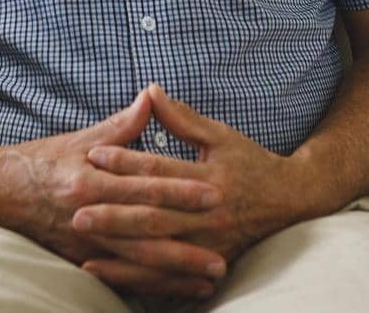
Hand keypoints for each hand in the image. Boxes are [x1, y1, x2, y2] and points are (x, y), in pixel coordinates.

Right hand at [0, 88, 231, 299]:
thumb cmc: (40, 162)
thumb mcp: (79, 140)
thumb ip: (121, 125)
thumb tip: (152, 97)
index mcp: (90, 180)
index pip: (145, 185)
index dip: (181, 190)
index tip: (215, 193)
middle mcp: (87, 216)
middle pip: (145, 232)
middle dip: (186, 245)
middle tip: (222, 254)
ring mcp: (82, 244)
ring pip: (135, 263)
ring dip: (173, 273)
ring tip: (208, 281)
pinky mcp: (76, 262)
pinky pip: (118, 279)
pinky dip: (147, 286)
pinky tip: (173, 292)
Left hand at [72, 83, 321, 294]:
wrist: (292, 200)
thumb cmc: (251, 162)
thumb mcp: (220, 135)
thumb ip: (182, 118)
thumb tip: (150, 90)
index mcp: (210, 178)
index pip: (161, 170)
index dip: (126, 162)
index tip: (94, 155)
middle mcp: (209, 213)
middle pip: (155, 216)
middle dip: (115, 216)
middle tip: (76, 212)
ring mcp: (211, 243)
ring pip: (159, 251)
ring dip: (121, 253)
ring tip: (85, 251)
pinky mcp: (211, 264)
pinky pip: (169, 276)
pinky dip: (138, 278)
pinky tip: (109, 275)